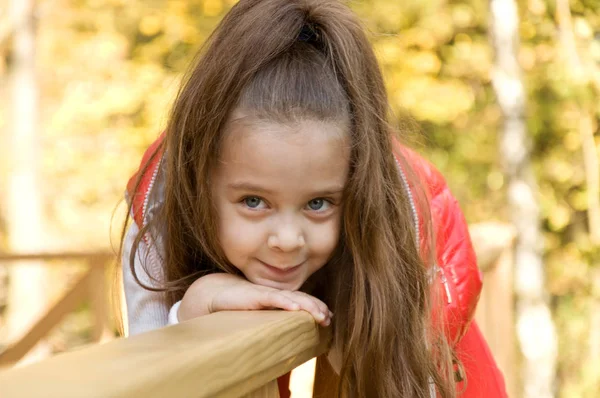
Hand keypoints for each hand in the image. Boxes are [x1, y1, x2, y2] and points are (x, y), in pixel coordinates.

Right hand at [178, 273, 332, 326]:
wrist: (217, 292)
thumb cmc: (239, 305)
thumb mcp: (260, 313)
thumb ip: (272, 317)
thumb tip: (286, 333)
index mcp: (278, 297)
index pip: (302, 301)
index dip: (316, 307)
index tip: (329, 317)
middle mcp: (276, 293)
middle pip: (302, 299)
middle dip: (317, 308)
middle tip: (328, 318)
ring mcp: (267, 293)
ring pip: (292, 298)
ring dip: (308, 306)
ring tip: (320, 315)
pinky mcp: (256, 295)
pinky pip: (273, 298)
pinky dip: (285, 303)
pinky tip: (295, 308)